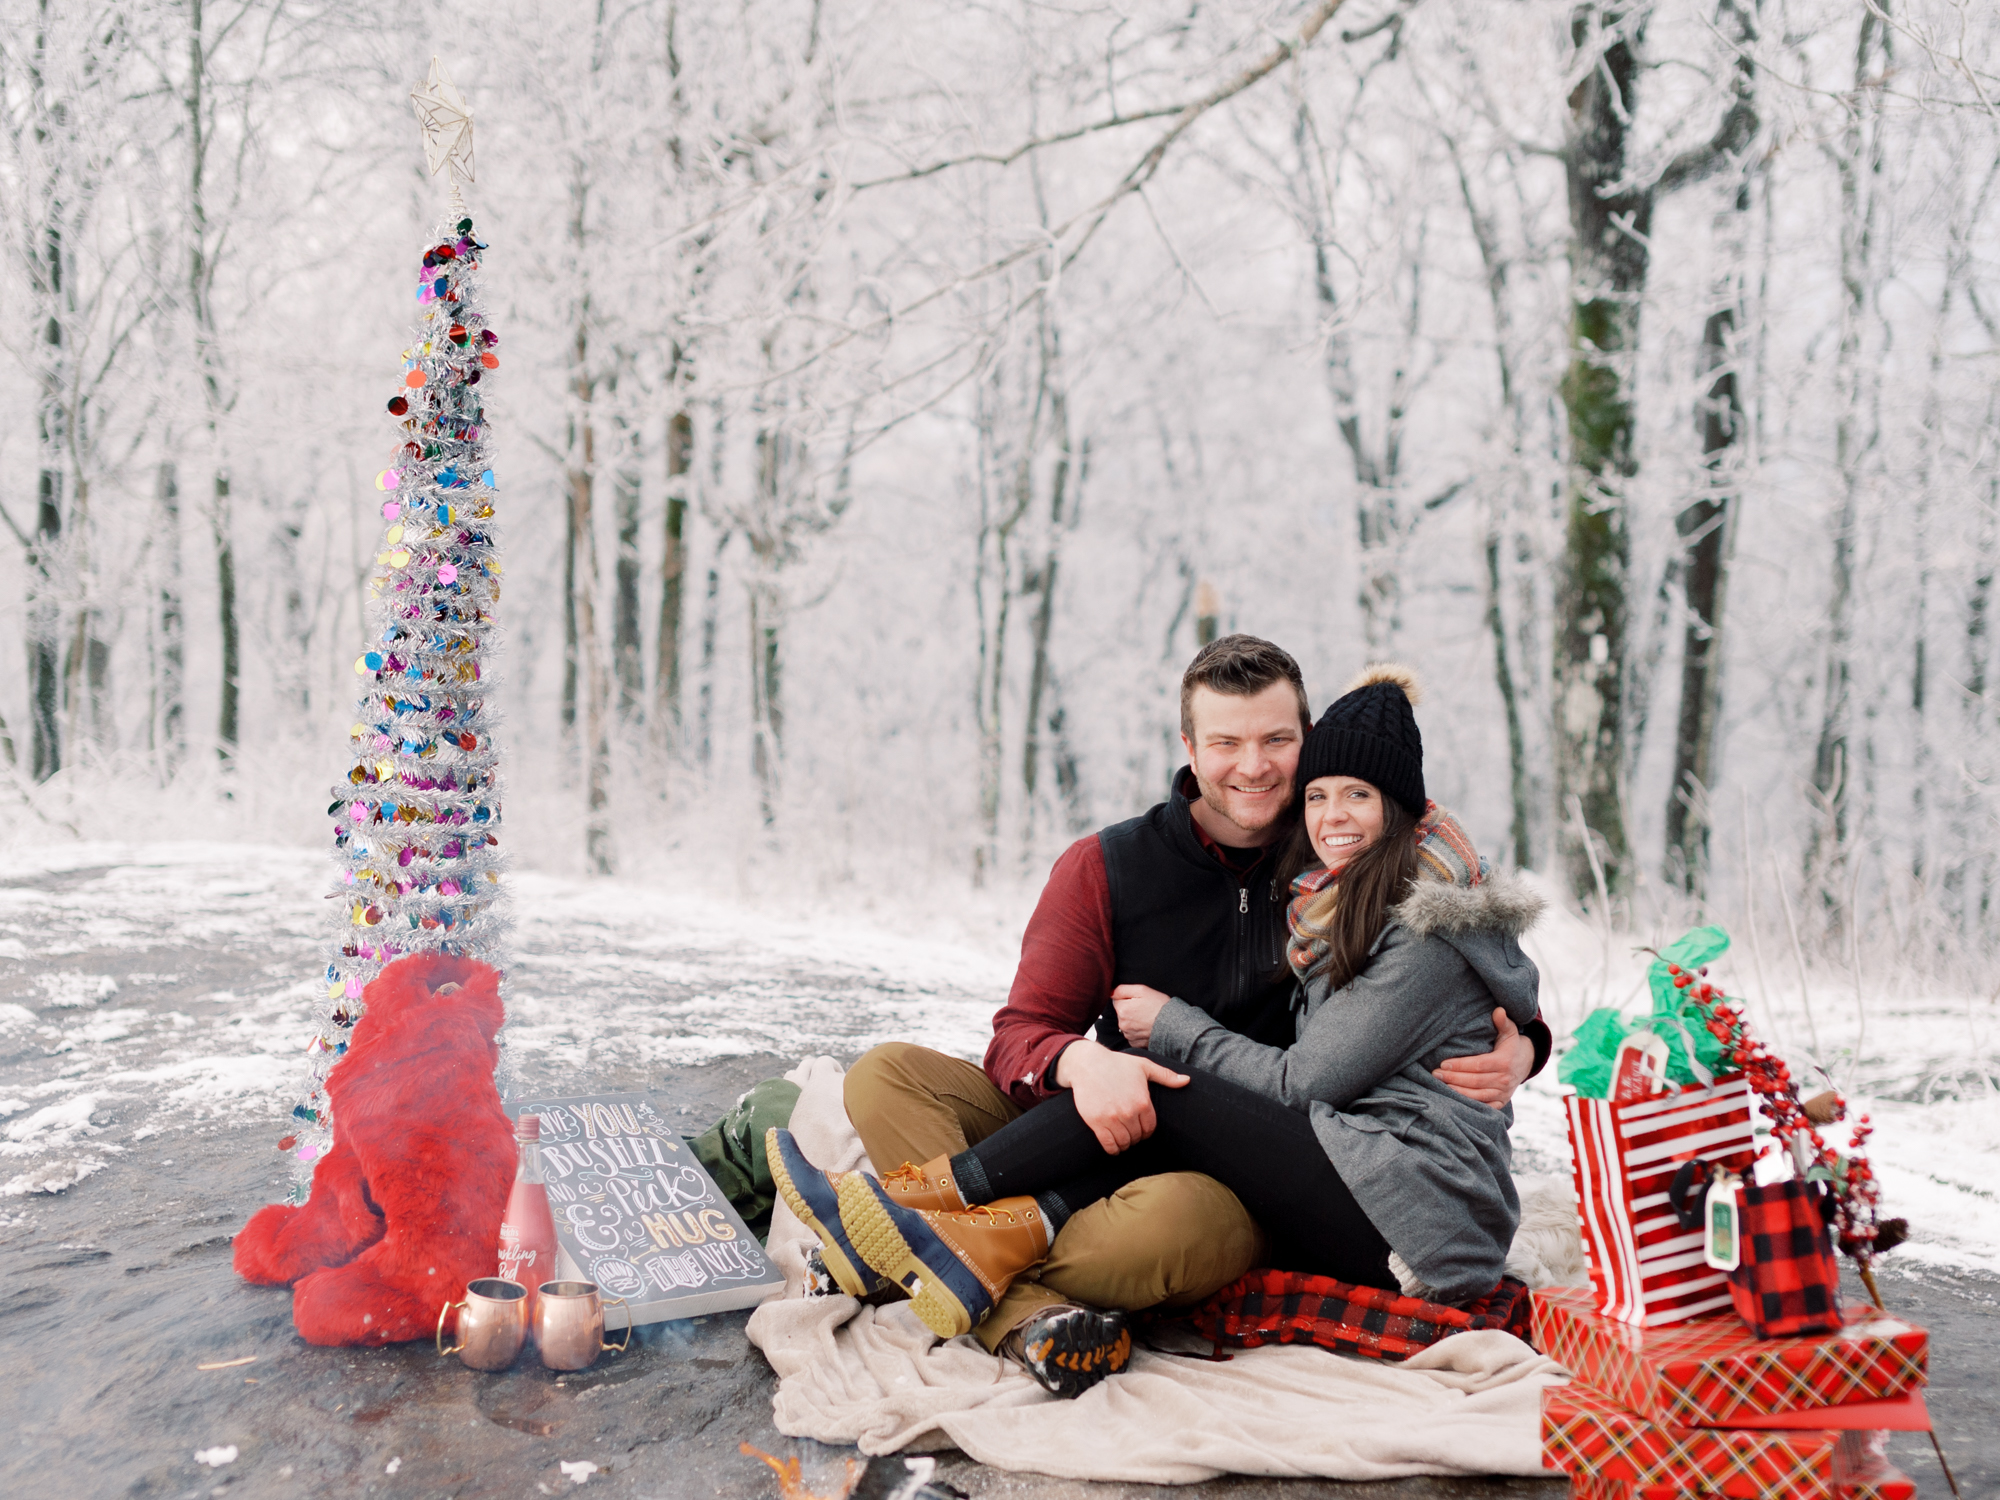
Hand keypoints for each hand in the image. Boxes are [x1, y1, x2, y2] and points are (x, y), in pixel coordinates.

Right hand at [1053, 1039, 1188, 1153]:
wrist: (1088, 1064)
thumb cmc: (1117, 1064)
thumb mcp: (1144, 1066)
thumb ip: (1166, 1076)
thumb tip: (1187, 1080)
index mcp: (1143, 1101)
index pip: (1150, 1128)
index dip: (1146, 1131)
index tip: (1141, 1129)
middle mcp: (1129, 1111)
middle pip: (1137, 1136)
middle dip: (1135, 1137)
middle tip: (1130, 1134)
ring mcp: (1112, 1118)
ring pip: (1124, 1142)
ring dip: (1124, 1144)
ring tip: (1122, 1140)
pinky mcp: (1097, 1122)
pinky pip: (1108, 1144)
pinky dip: (1112, 1150)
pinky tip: (1113, 1147)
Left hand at [1111, 984, 1171, 1047]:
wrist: (1173, 1025)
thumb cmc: (1159, 1006)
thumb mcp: (1142, 990)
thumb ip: (1122, 989)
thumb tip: (1109, 992)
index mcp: (1122, 1010)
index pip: (1116, 1000)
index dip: (1127, 998)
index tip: (1138, 1000)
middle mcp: (1122, 1024)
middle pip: (1120, 1012)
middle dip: (1129, 1009)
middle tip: (1144, 1008)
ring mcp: (1128, 1035)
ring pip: (1126, 1023)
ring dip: (1133, 1020)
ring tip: (1146, 1018)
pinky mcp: (1134, 1043)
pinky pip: (1131, 1034)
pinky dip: (1137, 1030)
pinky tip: (1146, 1027)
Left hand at [1433, 1009, 1534, 1107]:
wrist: (1525, 1063)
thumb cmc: (1510, 1045)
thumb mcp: (1509, 1031)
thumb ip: (1502, 1022)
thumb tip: (1498, 1010)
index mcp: (1505, 1062)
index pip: (1478, 1065)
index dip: (1460, 1065)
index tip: (1443, 1063)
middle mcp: (1505, 1080)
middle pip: (1474, 1081)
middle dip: (1453, 1078)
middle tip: (1435, 1074)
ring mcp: (1503, 1093)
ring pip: (1477, 1095)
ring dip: (1457, 1091)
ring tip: (1440, 1084)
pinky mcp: (1501, 1103)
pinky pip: (1483, 1106)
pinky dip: (1468, 1103)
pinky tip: (1453, 1098)